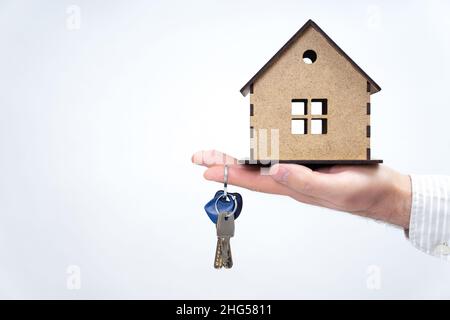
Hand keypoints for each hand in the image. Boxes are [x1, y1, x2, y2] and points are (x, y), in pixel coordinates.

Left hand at [192, 150, 411, 228]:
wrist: (384, 192)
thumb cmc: (363, 193)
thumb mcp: (334, 188)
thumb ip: (305, 181)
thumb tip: (274, 170)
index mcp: (295, 186)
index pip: (255, 180)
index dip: (230, 173)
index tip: (207, 169)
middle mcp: (292, 178)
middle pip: (253, 171)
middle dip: (226, 164)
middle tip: (203, 158)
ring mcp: (301, 170)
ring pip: (264, 162)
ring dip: (241, 156)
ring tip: (219, 153)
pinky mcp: (312, 161)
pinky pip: (283, 154)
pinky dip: (266, 147)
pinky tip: (261, 143)